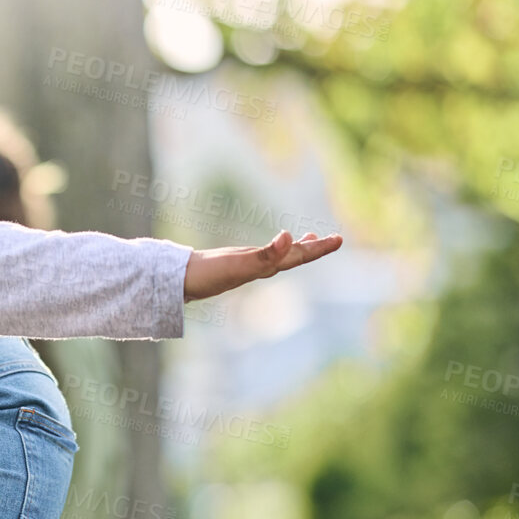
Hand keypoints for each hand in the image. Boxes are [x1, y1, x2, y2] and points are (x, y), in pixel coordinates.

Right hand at [182, 230, 342, 301]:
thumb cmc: (210, 275)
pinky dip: (273, 248)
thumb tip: (289, 237)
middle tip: (333, 239)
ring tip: (307, 240)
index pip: (298, 257)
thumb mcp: (240, 264)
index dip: (318, 249)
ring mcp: (247, 266)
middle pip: (293, 257)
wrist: (181, 280)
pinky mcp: (234, 263)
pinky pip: (261, 255)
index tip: (337, 240)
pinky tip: (269, 247)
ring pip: (279, 257)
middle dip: (313, 249)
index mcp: (265, 268)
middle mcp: (259, 268)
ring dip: (295, 249)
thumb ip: (265, 254)